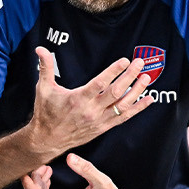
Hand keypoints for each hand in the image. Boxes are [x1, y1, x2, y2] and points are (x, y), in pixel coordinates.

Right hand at [25, 47, 152, 155]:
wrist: (48, 140)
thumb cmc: (46, 112)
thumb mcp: (44, 88)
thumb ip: (45, 67)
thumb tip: (40, 48)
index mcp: (78, 99)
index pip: (100, 83)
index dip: (114, 71)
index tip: (125, 61)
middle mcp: (91, 110)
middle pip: (116, 92)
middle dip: (130, 77)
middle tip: (140, 63)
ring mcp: (99, 120)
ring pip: (122, 105)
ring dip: (137, 91)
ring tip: (147, 78)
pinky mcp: (103, 127)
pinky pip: (124, 117)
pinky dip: (137, 108)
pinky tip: (148, 99)